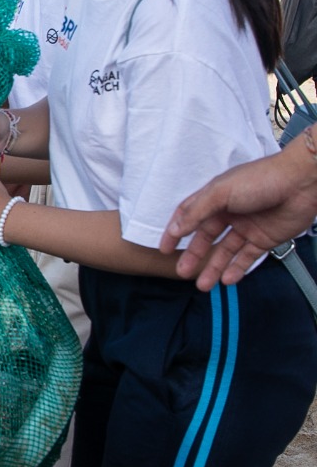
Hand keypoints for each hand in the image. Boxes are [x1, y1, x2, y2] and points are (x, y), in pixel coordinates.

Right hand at [164, 143, 316, 288]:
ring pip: (225, 251)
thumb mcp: (220, 192)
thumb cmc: (259, 180)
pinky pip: (247, 257)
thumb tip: (175, 229)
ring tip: (203, 285)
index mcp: (215, 198)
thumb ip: (197, 212)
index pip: (189, 216)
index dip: (175, 231)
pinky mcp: (264, 239)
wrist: (301, 183)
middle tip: (182, 272)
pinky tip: (227, 279)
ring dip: (214, 267)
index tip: (165, 249)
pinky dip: (237, 269)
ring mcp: (247, 227)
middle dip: (194, 255)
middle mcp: (229, 213)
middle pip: (206, 238)